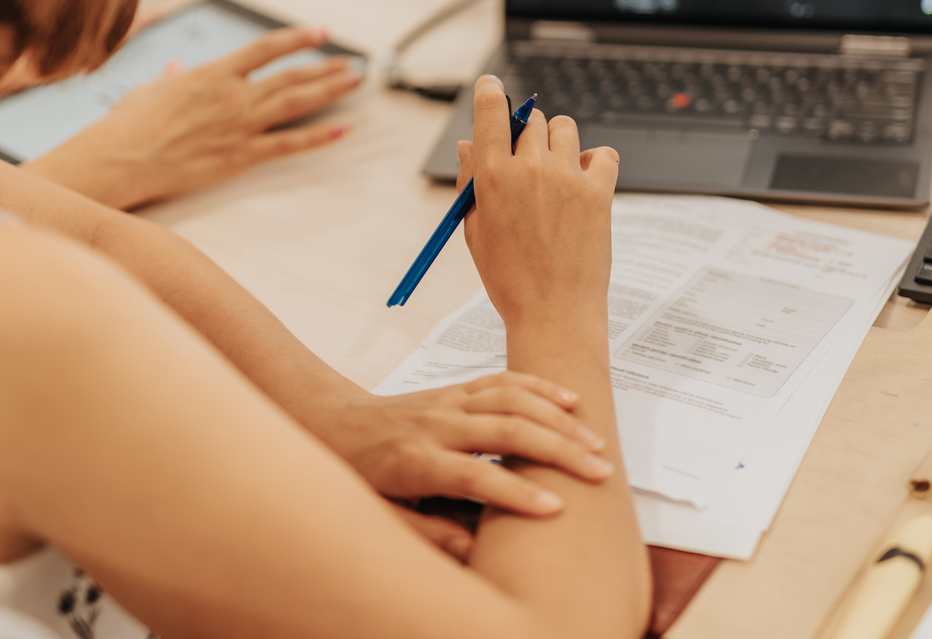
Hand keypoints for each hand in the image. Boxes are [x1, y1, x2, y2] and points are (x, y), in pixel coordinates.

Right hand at [23, 26, 360, 207]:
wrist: (119, 159)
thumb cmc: (128, 125)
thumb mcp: (150, 89)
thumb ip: (171, 77)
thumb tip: (176, 67)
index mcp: (212, 74)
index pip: (265, 48)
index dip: (297, 38)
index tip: (320, 32)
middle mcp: (233, 95)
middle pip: (291, 76)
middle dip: (326, 67)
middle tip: (352, 62)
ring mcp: (239, 125)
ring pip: (297, 103)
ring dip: (330, 91)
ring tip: (355, 82)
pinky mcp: (240, 156)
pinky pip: (289, 145)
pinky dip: (319, 137)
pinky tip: (342, 129)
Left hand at [312, 373, 613, 553]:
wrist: (333, 423)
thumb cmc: (357, 475)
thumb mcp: (378, 515)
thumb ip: (425, 534)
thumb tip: (473, 551)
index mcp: (415, 461)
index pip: (474, 474)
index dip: (516, 492)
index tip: (555, 509)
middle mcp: (435, 425)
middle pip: (505, 429)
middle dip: (557, 450)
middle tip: (599, 473)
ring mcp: (447, 402)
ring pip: (511, 399)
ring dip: (558, 417)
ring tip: (595, 442)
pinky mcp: (455, 390)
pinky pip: (502, 379)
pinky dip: (539, 385)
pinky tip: (569, 399)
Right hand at [455, 75, 618, 332]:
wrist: (553, 314)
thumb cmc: (509, 278)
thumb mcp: (476, 229)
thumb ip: (472, 181)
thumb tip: (470, 144)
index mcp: (493, 177)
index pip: (490, 110)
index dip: (489, 91)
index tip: (491, 85)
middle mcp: (530, 169)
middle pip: (531, 121)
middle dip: (526, 135)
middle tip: (526, 165)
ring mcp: (568, 178)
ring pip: (566, 129)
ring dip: (559, 142)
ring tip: (556, 173)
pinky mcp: (600, 193)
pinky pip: (604, 154)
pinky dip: (596, 161)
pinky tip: (585, 182)